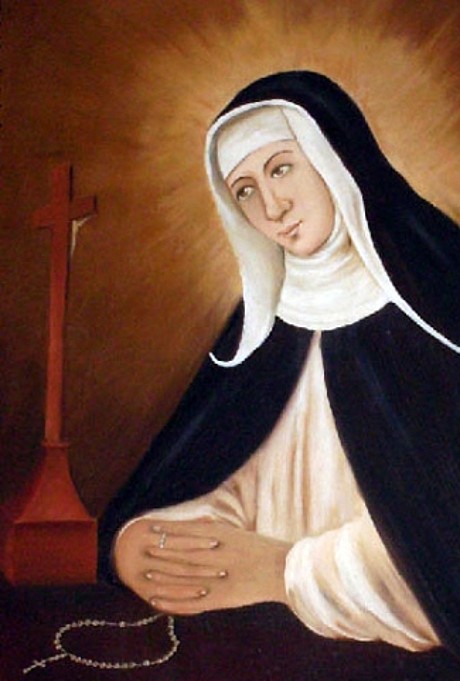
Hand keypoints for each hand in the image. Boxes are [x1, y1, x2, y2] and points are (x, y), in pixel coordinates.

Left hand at [113, 518, 291, 614]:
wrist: (283, 570)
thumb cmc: (260, 549)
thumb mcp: (236, 534)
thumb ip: (215, 529)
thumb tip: (197, 520)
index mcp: (223, 536)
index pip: (188, 532)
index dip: (167, 531)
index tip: (149, 527)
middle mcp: (219, 555)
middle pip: (183, 553)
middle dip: (162, 551)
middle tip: (142, 547)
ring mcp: (219, 578)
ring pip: (184, 577)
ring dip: (163, 576)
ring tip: (145, 574)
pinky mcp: (220, 599)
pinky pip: (190, 601)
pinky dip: (172, 601)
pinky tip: (157, 601)